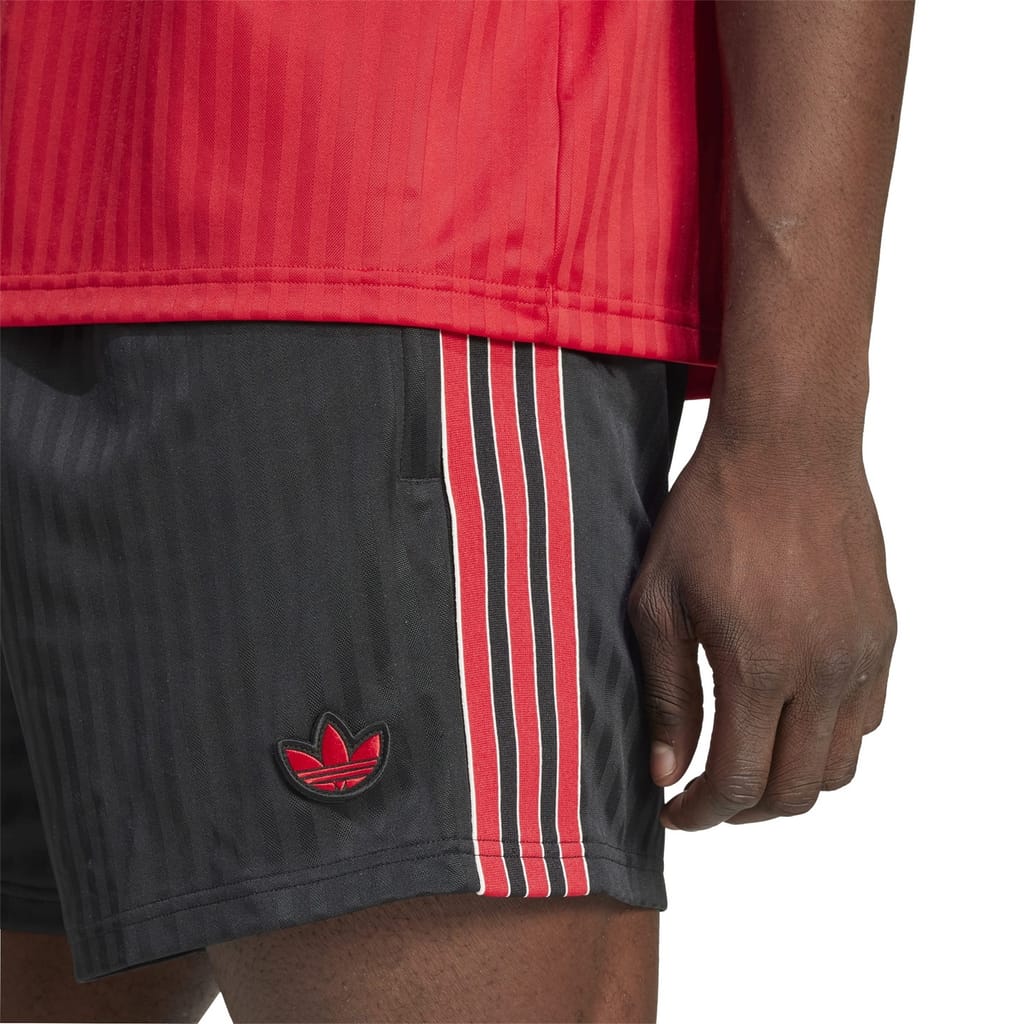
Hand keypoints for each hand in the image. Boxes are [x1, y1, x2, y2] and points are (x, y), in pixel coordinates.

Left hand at [627, 436, 896, 829]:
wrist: (786, 446)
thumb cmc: (709, 515)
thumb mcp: (659, 602)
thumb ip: (668, 695)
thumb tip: (668, 772)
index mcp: (760, 667)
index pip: (740, 784)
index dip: (703, 814)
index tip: (675, 813)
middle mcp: (824, 672)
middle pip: (795, 791)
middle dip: (744, 811)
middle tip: (705, 795)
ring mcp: (863, 654)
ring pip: (839, 766)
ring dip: (789, 782)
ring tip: (747, 761)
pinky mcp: (883, 634)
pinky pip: (868, 718)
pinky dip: (827, 740)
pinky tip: (788, 716)